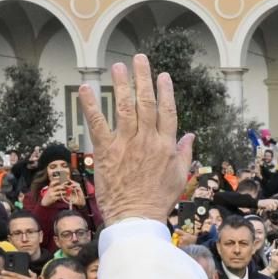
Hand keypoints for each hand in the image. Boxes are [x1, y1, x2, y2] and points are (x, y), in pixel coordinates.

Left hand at [75, 55, 196, 228]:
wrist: (137, 219)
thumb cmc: (158, 201)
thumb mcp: (179, 177)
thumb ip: (184, 153)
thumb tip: (191, 135)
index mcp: (166, 146)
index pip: (168, 111)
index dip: (166, 91)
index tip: (163, 76)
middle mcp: (147, 140)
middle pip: (147, 103)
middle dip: (143, 79)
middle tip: (139, 59)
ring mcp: (126, 144)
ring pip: (125, 108)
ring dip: (121, 85)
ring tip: (118, 66)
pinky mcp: (106, 152)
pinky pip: (97, 124)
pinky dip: (90, 105)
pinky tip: (86, 88)